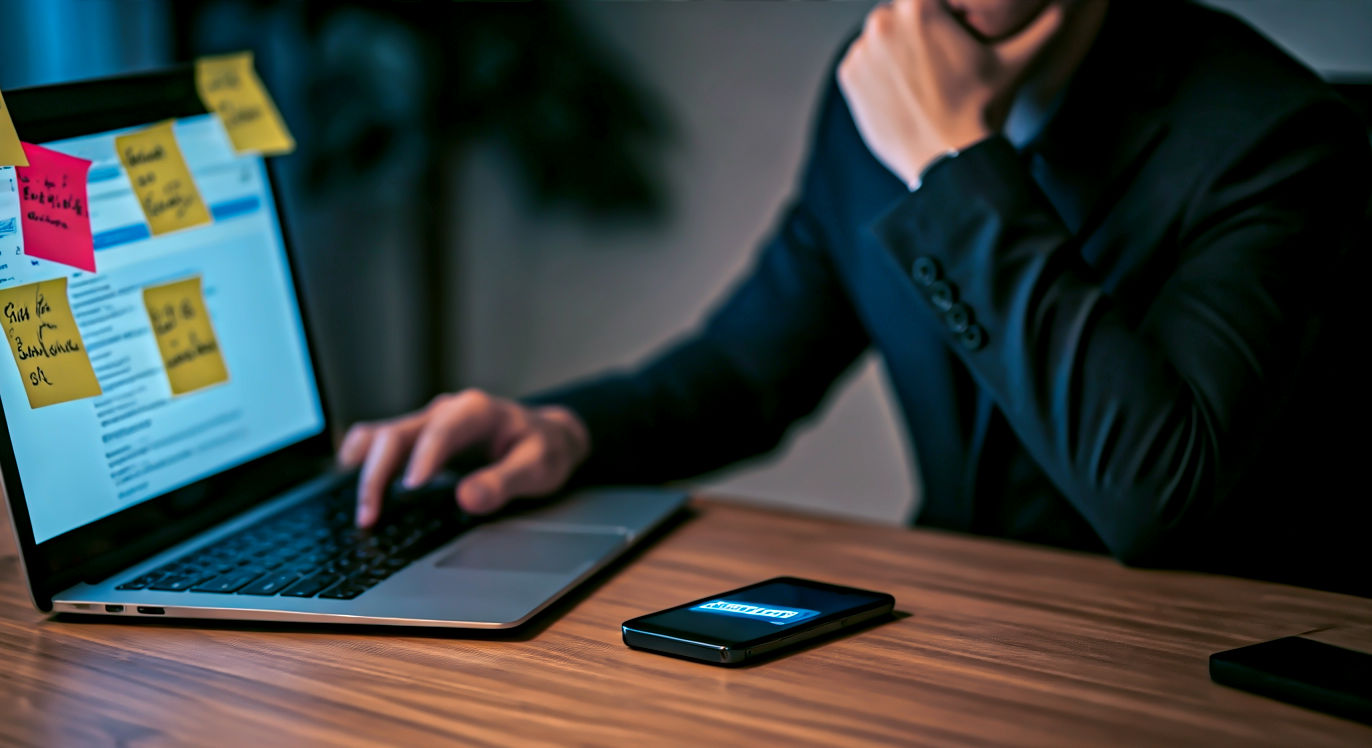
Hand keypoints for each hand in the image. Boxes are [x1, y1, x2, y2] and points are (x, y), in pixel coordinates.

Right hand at [338, 390, 590, 526]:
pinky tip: (354, 491)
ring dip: (365, 472)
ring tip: (361, 512)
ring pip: (380, 437)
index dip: (424, 457)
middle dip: (379, 473)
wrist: (548, 437)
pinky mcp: (417, 439)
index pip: (442, 430)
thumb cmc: (544, 449)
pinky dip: (362, 463)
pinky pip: (379, 443)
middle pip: (398, 434)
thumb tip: (467, 497)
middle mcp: (445, 411)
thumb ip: (505, 482)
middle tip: (371, 515)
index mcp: (476, 411)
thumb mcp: (539, 467)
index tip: (410, 487)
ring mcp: (427, 424)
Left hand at [837, 0, 1065, 187]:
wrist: (947, 160)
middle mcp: (882, 21)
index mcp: (920, 5)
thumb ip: (1042, 27)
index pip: (928, 0)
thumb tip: (1063, 9)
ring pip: (880, 39)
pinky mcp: (848, 75)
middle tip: (938, 66)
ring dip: (896, 53)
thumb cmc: (982, 107)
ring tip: (923, 82)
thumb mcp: (1015, 61)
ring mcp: (861, 50)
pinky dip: (878, 74)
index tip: (950, 43)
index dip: (941, 18)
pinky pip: (863, 64)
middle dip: (917, 34)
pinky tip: (904, 93)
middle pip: (900, 15)